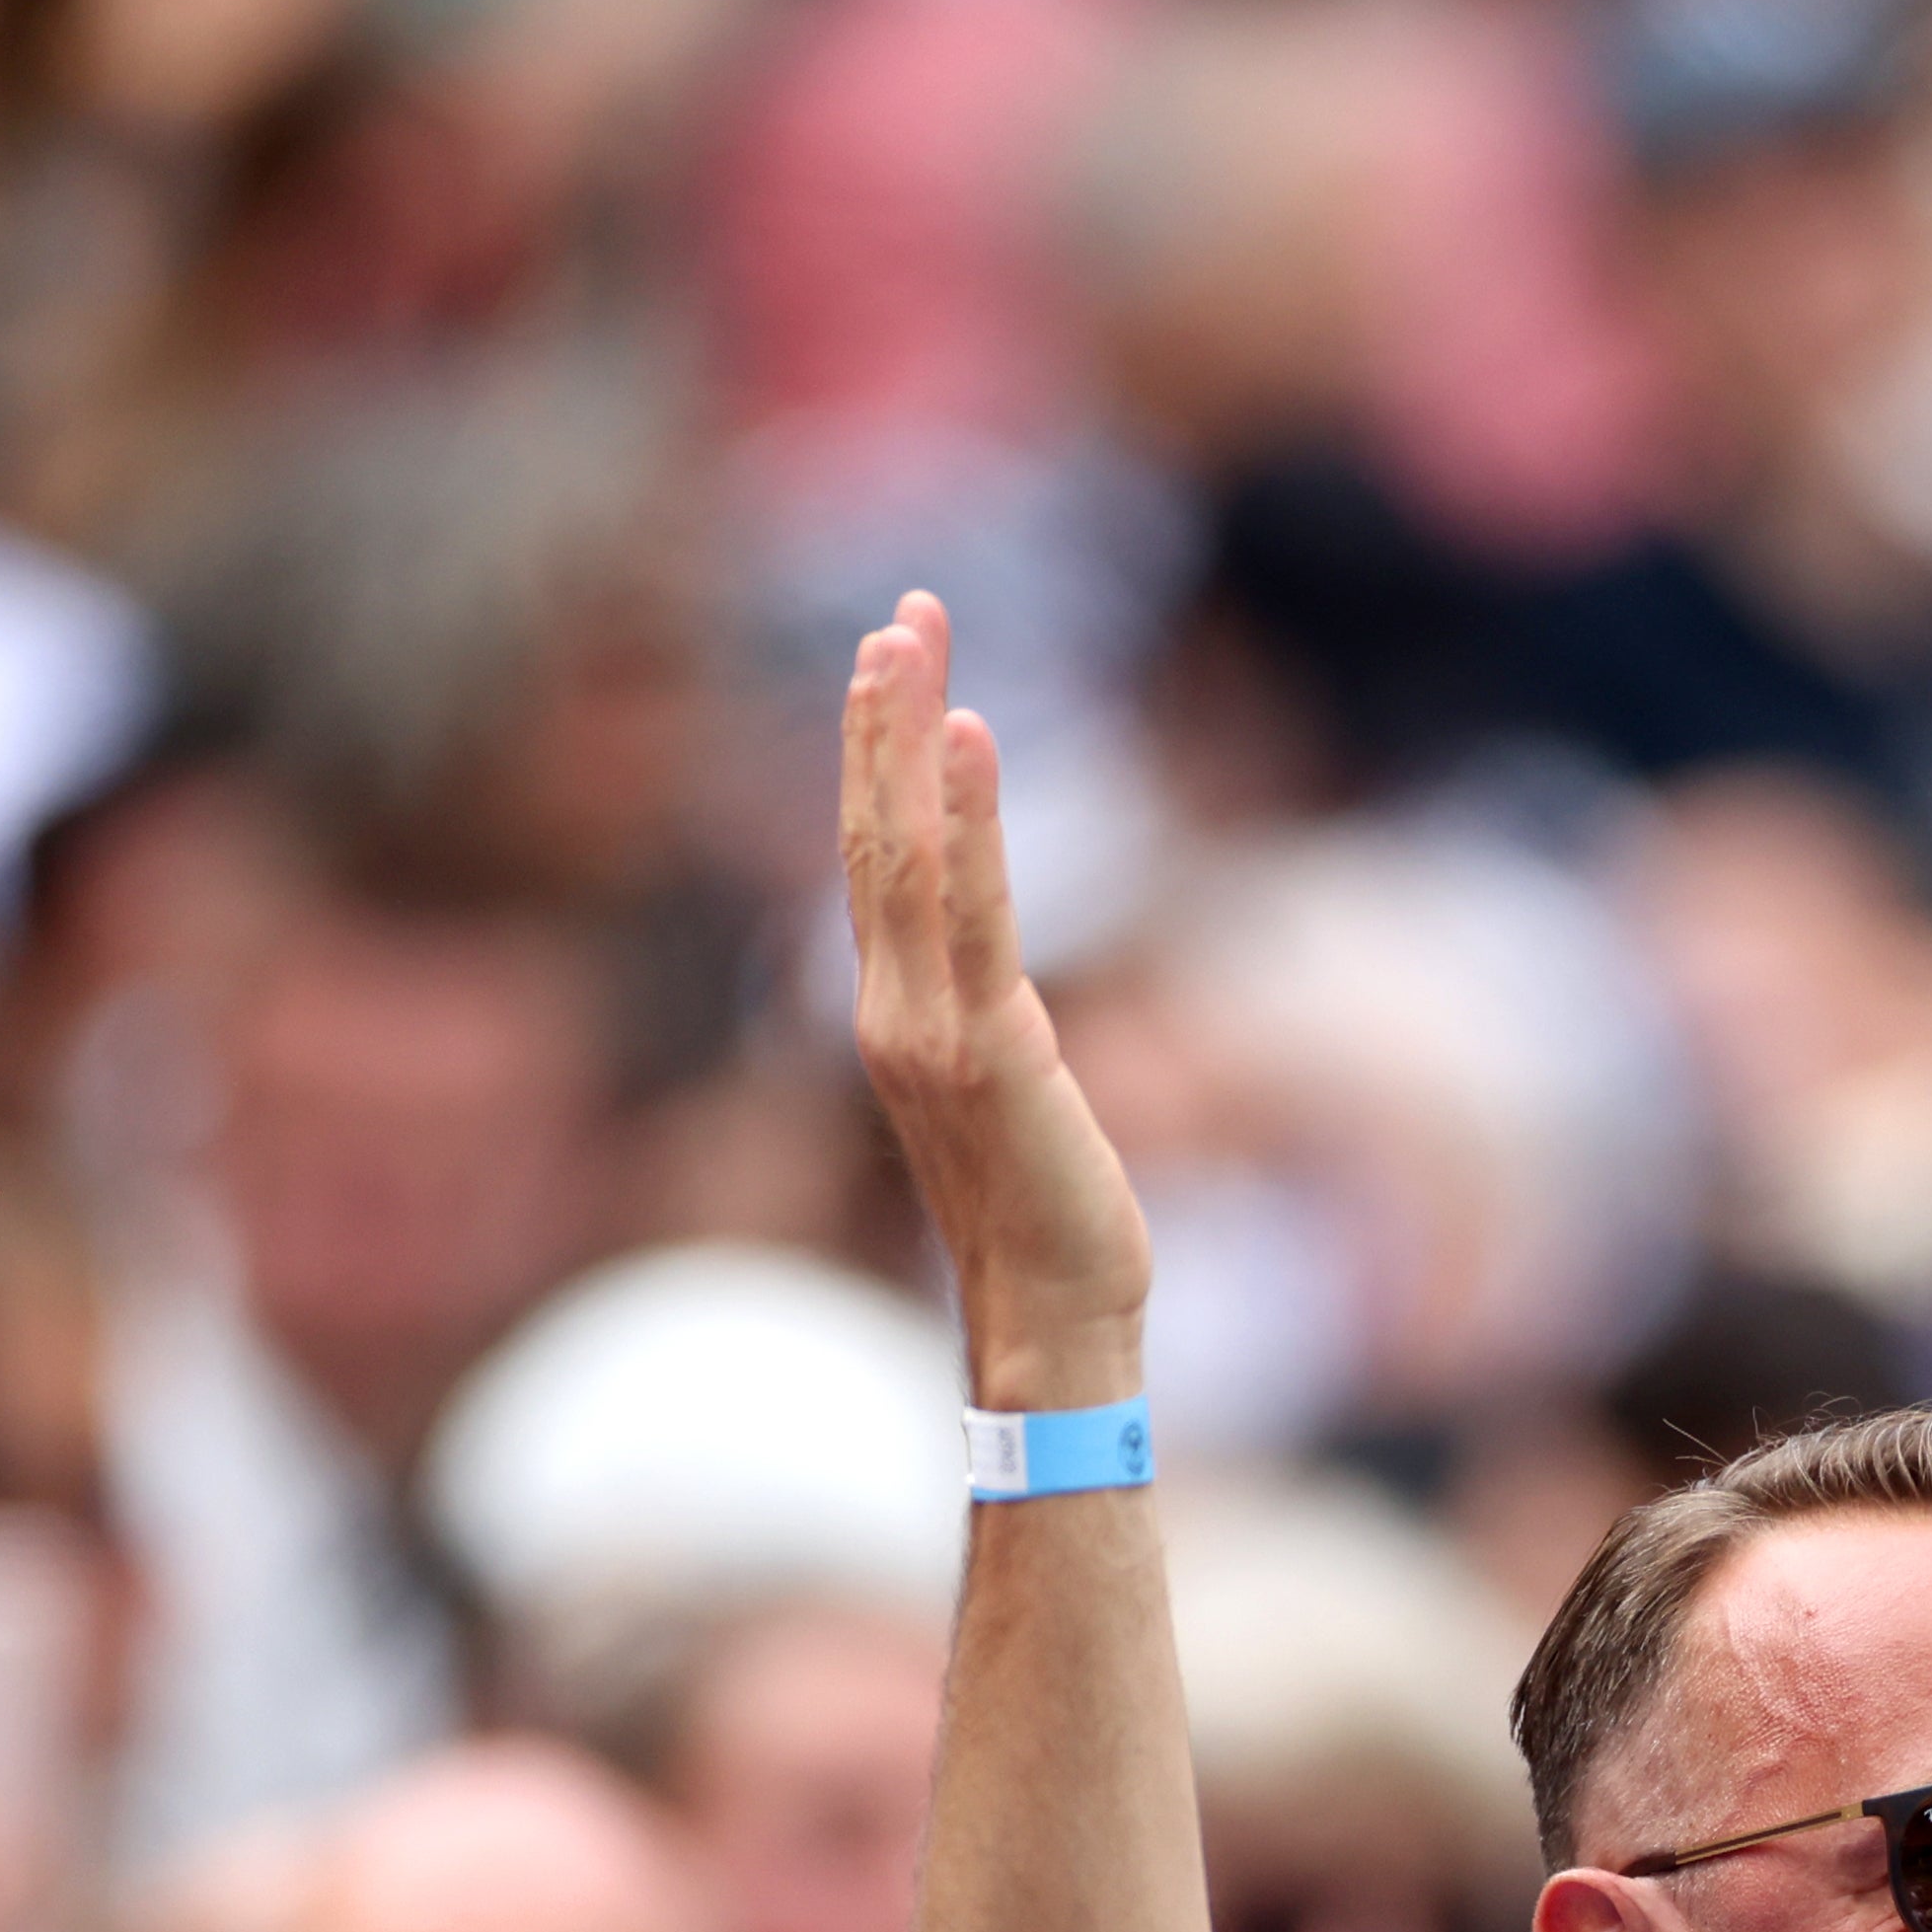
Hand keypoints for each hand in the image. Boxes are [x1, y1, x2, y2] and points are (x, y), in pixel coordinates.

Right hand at [837, 592, 1152, 1393]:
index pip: (879, 862)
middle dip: (885, 718)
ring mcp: (927, 1030)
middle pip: (876, 837)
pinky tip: (968, 735)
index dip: (880, 759)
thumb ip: (985, 1023)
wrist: (1055, 1318)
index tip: (898, 660)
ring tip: (912, 642)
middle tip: (905, 613)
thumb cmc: (1045, 1216)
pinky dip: (969, 817)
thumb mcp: (1010, 1094)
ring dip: (905, 740)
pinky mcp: (988, 1049)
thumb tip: (992, 980)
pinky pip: (974, 912)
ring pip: (906, 857)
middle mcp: (890, 1012)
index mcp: (895, 1016)